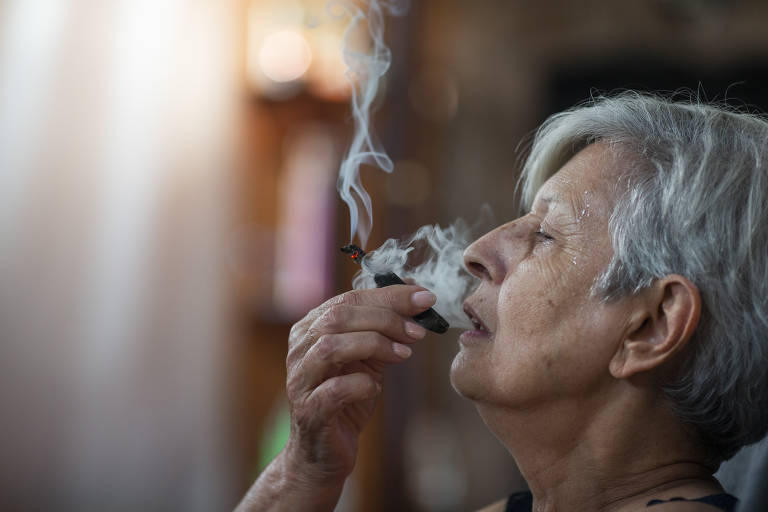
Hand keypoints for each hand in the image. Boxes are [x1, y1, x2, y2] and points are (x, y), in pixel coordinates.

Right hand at [234, 285, 437, 511]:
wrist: (324, 453)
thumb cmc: (346, 400)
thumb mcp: (367, 359)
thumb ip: (383, 330)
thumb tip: (414, 298)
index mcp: (311, 328)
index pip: (348, 299)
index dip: (388, 296)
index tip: (424, 298)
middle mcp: (300, 349)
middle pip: (338, 317)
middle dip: (385, 319)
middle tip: (417, 331)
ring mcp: (301, 380)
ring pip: (330, 347)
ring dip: (373, 345)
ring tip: (404, 354)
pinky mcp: (309, 412)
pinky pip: (333, 390)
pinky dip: (360, 384)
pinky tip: (376, 388)